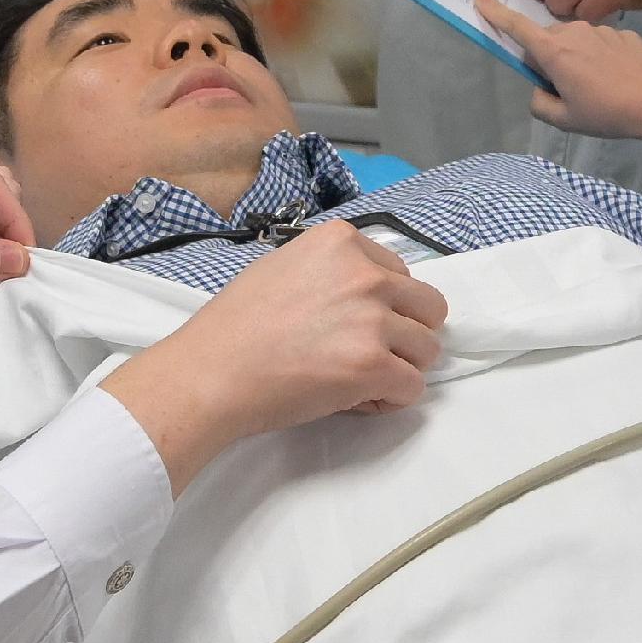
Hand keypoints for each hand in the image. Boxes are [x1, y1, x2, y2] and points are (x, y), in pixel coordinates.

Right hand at [103, 221, 448, 489]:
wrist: (211, 372)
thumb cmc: (236, 326)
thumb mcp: (285, 267)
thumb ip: (333, 271)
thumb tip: (368, 293)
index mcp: (342, 242)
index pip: (401, 273)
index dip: (384, 305)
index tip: (352, 325)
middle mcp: (365, 274)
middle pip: (429, 307)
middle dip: (406, 333)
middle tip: (368, 353)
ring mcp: (372, 320)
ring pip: (428, 350)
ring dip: (400, 367)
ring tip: (357, 378)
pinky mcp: (373, 366)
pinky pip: (413, 388)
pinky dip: (389, 400)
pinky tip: (353, 399)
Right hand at [471, 0, 641, 159]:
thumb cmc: (605, 112)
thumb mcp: (564, 119)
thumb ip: (540, 103)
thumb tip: (539, 90)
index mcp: (553, 50)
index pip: (516, 26)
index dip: (495, 13)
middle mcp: (573, 31)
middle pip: (548, 39)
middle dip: (549, 58)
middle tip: (568, 89)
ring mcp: (600, 28)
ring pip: (576, 40)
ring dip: (577, 56)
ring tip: (598, 85)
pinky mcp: (623, 32)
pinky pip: (602, 43)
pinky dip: (602, 57)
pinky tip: (618, 77)